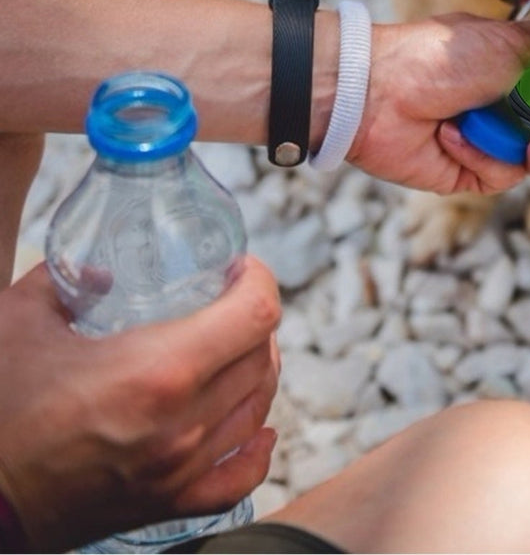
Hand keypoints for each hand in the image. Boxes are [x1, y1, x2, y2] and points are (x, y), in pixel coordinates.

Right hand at [0, 257, 280, 551]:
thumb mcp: (17, 322)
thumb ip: (63, 283)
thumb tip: (99, 271)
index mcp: (158, 370)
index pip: (256, 314)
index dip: (261, 280)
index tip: (243, 269)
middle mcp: (183, 422)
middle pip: (260, 357)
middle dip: (256, 320)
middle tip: (233, 302)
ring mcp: (180, 469)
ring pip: (258, 408)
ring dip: (257, 371)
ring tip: (238, 349)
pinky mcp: (167, 505)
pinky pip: (239, 478)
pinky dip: (257, 450)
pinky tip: (259, 427)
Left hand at [349, 13, 529, 193]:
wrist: (377, 93)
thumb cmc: (440, 56)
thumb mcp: (506, 40)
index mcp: (505, 70)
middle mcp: (495, 106)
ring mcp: (481, 140)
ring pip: (527, 159)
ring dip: (505, 144)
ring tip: (478, 127)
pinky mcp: (463, 172)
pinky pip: (497, 176)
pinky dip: (480, 157)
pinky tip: (452, 138)